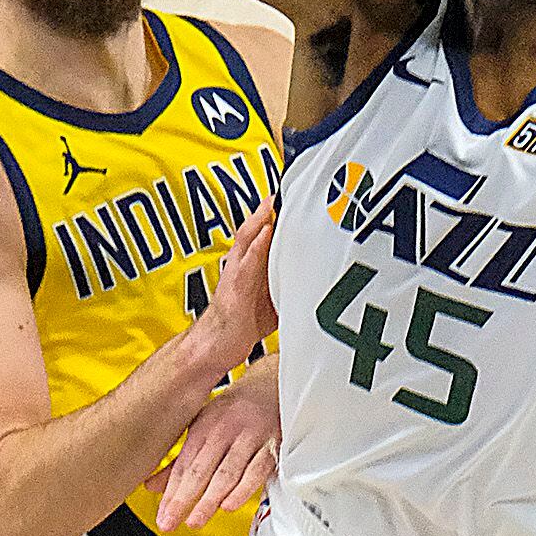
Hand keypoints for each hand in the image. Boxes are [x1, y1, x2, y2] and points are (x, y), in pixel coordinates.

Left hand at [149, 357, 279, 530]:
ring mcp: (251, 436)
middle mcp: (227, 429)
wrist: (274, 383)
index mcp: (206, 426)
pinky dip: (244, 488)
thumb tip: (152, 486)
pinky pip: (258, 469)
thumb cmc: (236, 409)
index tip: (163, 516)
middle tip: (171, 522)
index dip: (172, 492)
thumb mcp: (204, 426)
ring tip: (195, 520)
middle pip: (202, 469)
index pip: (185, 465)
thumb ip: (181, 459)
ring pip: (228, 471)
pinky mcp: (274, 444)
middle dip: (185, 498)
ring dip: (210, 498)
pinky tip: (230, 504)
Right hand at [198, 196, 277, 367]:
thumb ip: (289, 279)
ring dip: (260, 220)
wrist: (216, 346)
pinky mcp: (235, 292)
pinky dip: (255, 248)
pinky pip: (245, 266)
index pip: (264, 232)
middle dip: (269, 209)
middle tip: (285, 189)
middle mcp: (242, 265)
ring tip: (273, 203)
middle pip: (256, 230)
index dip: (276, 213)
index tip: (292, 194)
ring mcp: (236, 276)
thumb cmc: (245, 321)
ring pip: (248, 241)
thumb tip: (319, 272)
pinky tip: (265, 235)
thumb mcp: (273, 295)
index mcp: (252, 265)